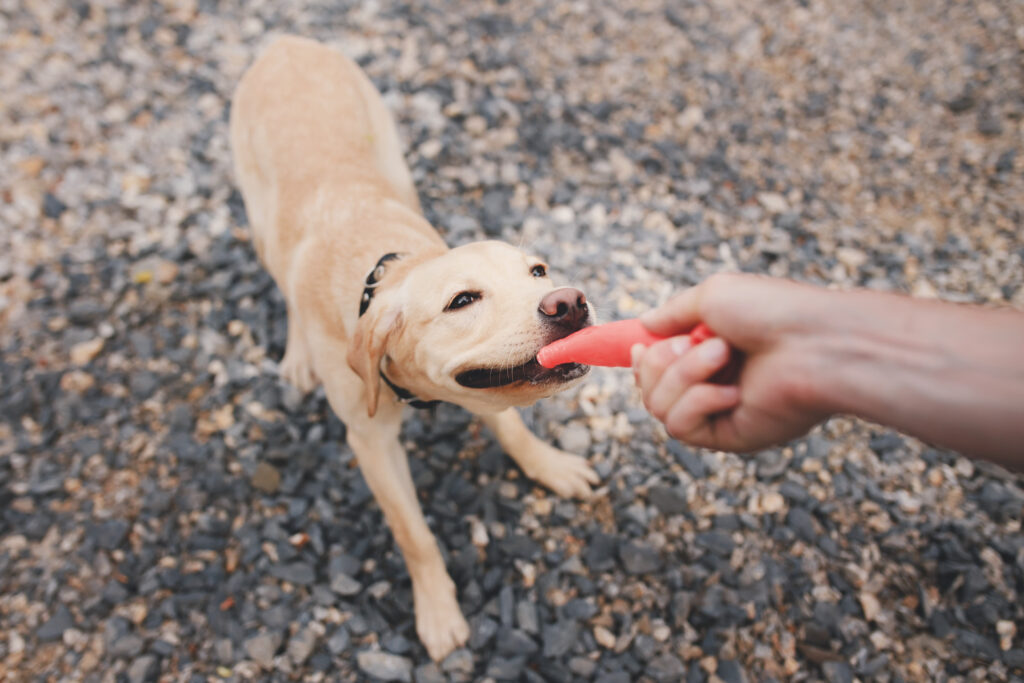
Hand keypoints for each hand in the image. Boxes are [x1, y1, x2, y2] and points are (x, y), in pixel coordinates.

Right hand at [631, 273, 834, 451]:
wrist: (818, 343)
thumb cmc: (774, 313)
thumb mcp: (712, 295)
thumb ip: (672, 312)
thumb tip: (645, 325)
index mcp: (710, 351)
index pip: (656, 368)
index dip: (643, 360)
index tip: (641, 346)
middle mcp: (712, 383)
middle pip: (648, 387)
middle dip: (663, 359)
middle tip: (705, 341)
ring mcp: (720, 412)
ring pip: (659, 406)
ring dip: (683, 374)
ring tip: (723, 354)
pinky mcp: (729, 437)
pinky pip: (681, 427)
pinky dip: (699, 401)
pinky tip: (732, 390)